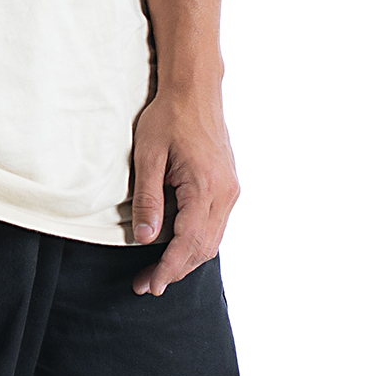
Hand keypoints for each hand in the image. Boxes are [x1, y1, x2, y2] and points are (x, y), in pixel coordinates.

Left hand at [129, 90, 239, 294]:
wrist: (195, 90)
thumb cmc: (169, 118)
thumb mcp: (147, 157)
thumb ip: (148, 200)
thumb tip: (145, 239)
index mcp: (206, 186)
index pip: (189, 241)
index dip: (169, 268)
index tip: (150, 284)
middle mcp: (225, 193)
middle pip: (204, 248)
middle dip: (175, 270)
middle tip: (146, 284)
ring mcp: (230, 190)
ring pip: (212, 240)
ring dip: (186, 259)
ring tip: (157, 272)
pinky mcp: (228, 186)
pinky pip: (215, 225)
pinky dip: (195, 242)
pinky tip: (175, 247)